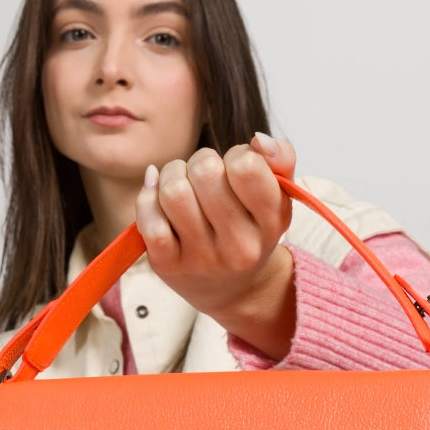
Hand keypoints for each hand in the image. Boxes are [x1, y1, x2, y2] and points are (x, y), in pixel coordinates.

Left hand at [135, 132, 297, 347]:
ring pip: (173, 191)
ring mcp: (202, 258)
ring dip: (172, 174)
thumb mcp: (277, 195)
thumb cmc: (251, 228)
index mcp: (272, 222)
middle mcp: (240, 246)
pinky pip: (149, 220)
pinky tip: (157, 196)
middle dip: (199, 161)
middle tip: (203, 174)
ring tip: (181, 182)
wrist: (233, 289)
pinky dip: (148, 198)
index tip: (235, 167)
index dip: (237, 153)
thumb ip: (281, 158)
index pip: (246, 166)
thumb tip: (260, 140)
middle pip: (204, 172)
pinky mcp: (168, 265)